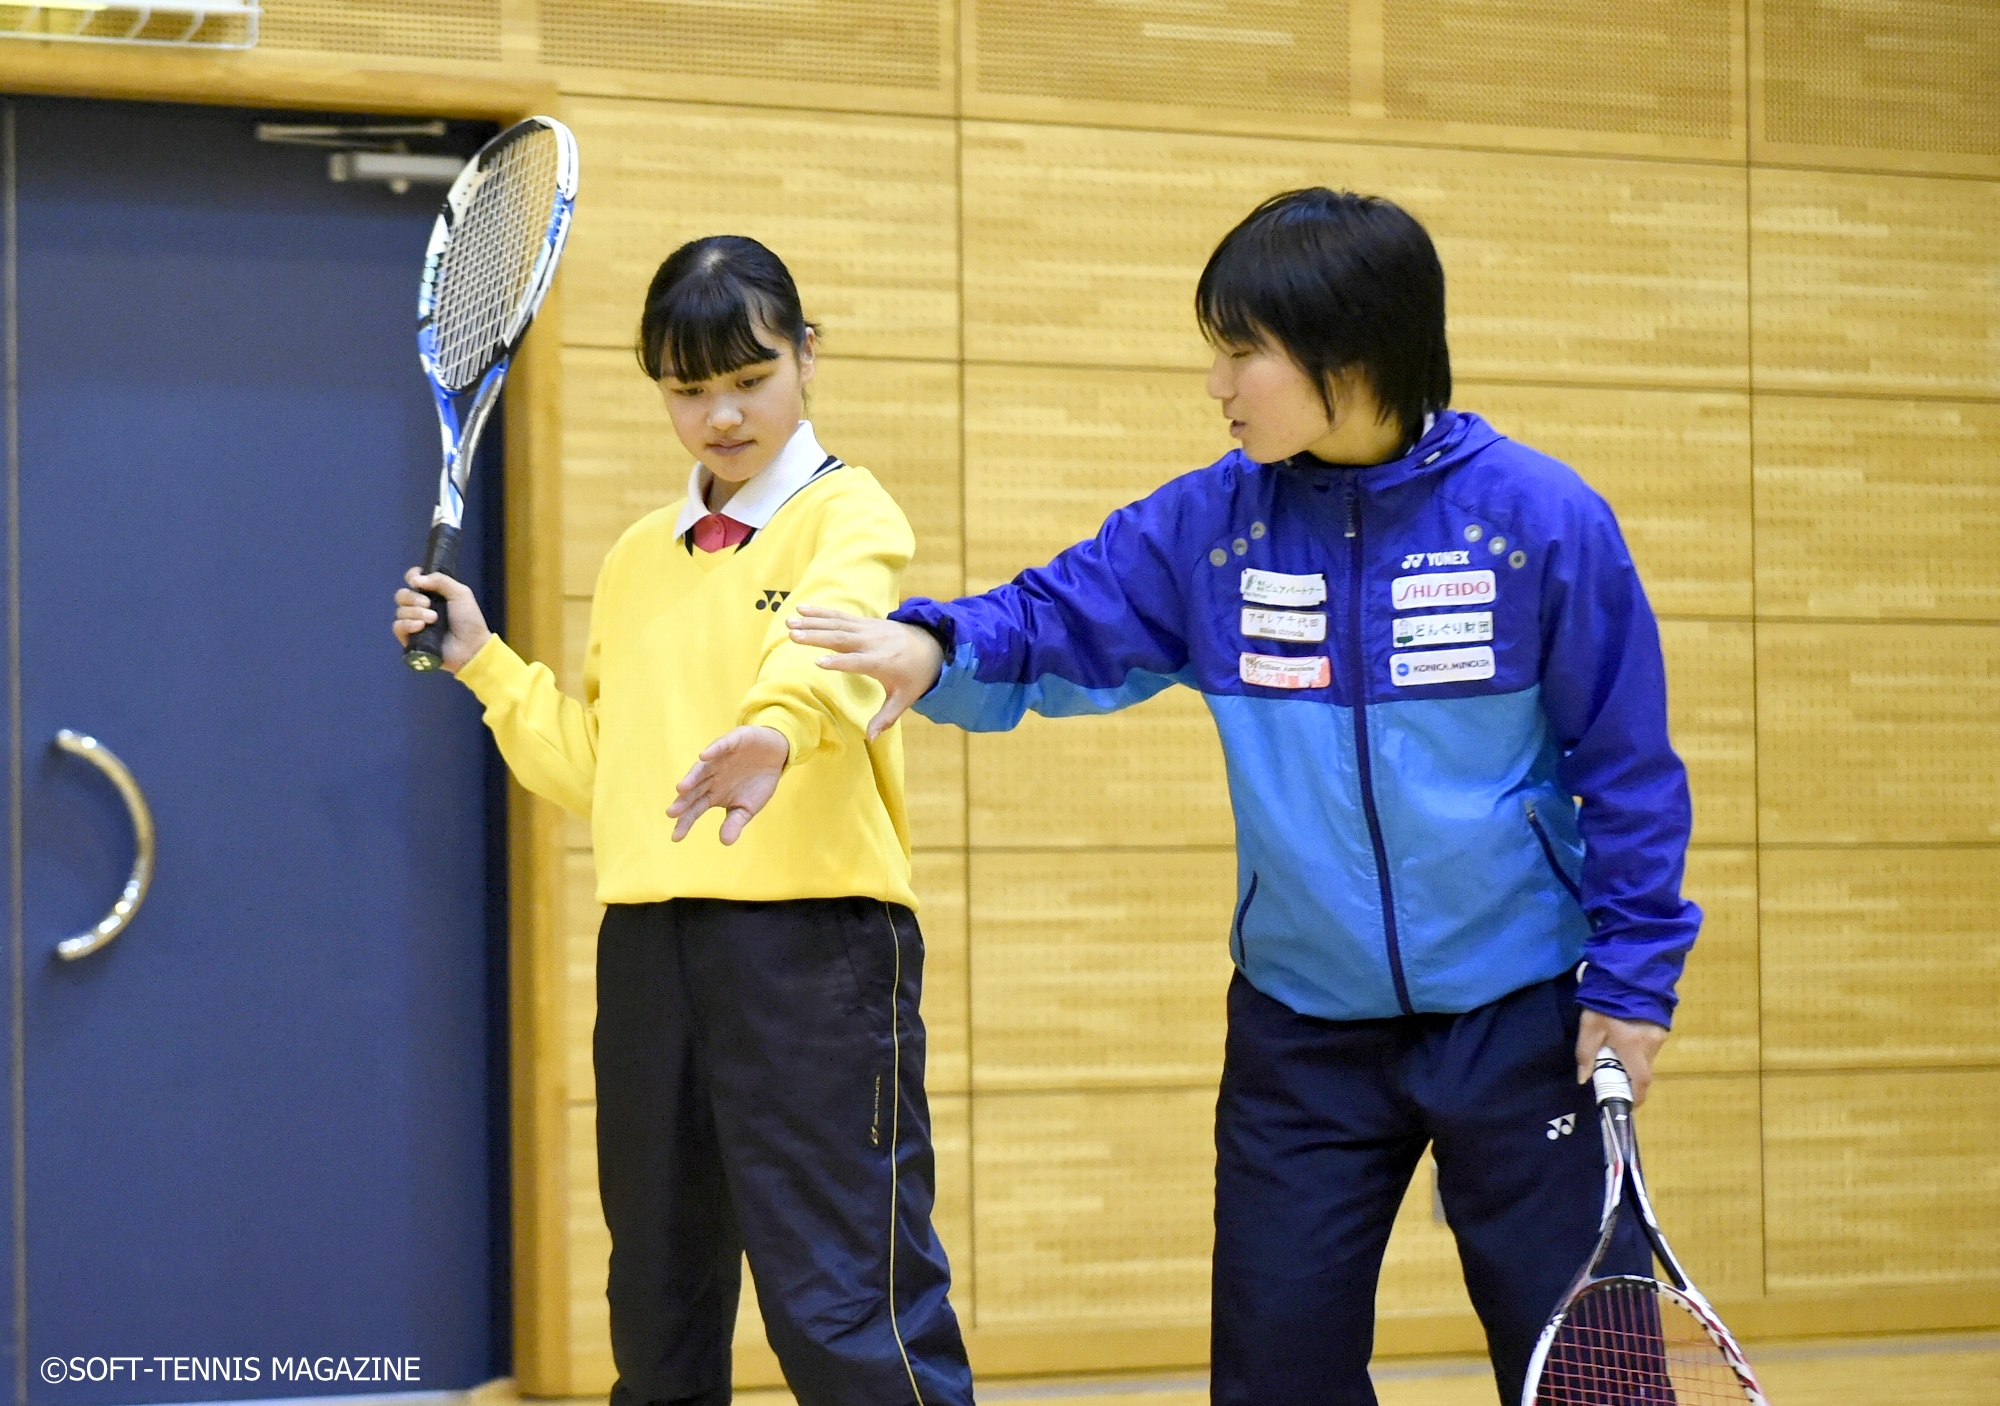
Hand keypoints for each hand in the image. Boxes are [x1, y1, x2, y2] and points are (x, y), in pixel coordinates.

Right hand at [393, 568, 492, 672]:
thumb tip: (415, 579)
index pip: (412, 580)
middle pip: (402, 595)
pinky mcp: (410, 638)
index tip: (416, 579)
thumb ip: (441, 581)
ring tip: (433, 619)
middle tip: (428, 603)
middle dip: (413, 597)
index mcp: (432, 593)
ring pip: (400, 610)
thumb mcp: (461, 594)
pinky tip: (420, 626)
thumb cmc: (469, 620)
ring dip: (416, 612)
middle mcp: (420, 606)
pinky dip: (407, 624)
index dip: (412, 577)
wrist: (471, 646)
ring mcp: (414, 622)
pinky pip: (398, 627)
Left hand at [668, 726, 789, 843]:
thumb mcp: (748, 807)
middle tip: (672, 813)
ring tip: (681, 788)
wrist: (775, 754)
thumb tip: (724, 842)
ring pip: (702, 769)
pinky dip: (713, 751)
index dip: (685, 821)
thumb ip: (735, 822)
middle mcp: (711, 777)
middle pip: (694, 790)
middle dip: (683, 801)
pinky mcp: (731, 742)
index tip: (676, 837)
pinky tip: (704, 756)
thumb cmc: (756, 782)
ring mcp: (719, 760)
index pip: (695, 809)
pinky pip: (720, 746)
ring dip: (692, 777)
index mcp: (713, 794)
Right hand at [786, 605, 944, 740]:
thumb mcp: (903, 700)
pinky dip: (820, 612)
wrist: (932, 646)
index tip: (818, 662)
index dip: (839, 662)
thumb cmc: (914, 677)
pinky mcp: (865, 622)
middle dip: (816, 636)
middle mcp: (873, 642)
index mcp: (881, 662)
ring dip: (812, 622)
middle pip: (841, 639)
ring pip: (836, 624)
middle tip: (793, 635)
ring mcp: (868, 629)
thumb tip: (871, 739)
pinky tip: (802, 609)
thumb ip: (886, 719)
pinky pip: (840, 616)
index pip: (857, 662)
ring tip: (789, 621)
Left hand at [1577, 1009, 1669, 1105]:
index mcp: (1633, 1046)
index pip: (1640, 1081)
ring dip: (1633, 1061)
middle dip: (1630, 1077)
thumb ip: (1586, 1054)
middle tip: (1613, 1074)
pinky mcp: (1662, 1025)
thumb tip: (1584, 1079)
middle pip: (1644, 1070)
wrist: (1626, 974)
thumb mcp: (1589, 1026)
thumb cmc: (1605, 1001)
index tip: (1628, 1105)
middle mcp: (1651, 1043)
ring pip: (1648, 1057)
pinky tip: (1625, 1038)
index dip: (1635, 1096)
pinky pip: (1650, 1045)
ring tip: (1615, 1051)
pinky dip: (1639, 1049)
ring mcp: (1659, 1034)